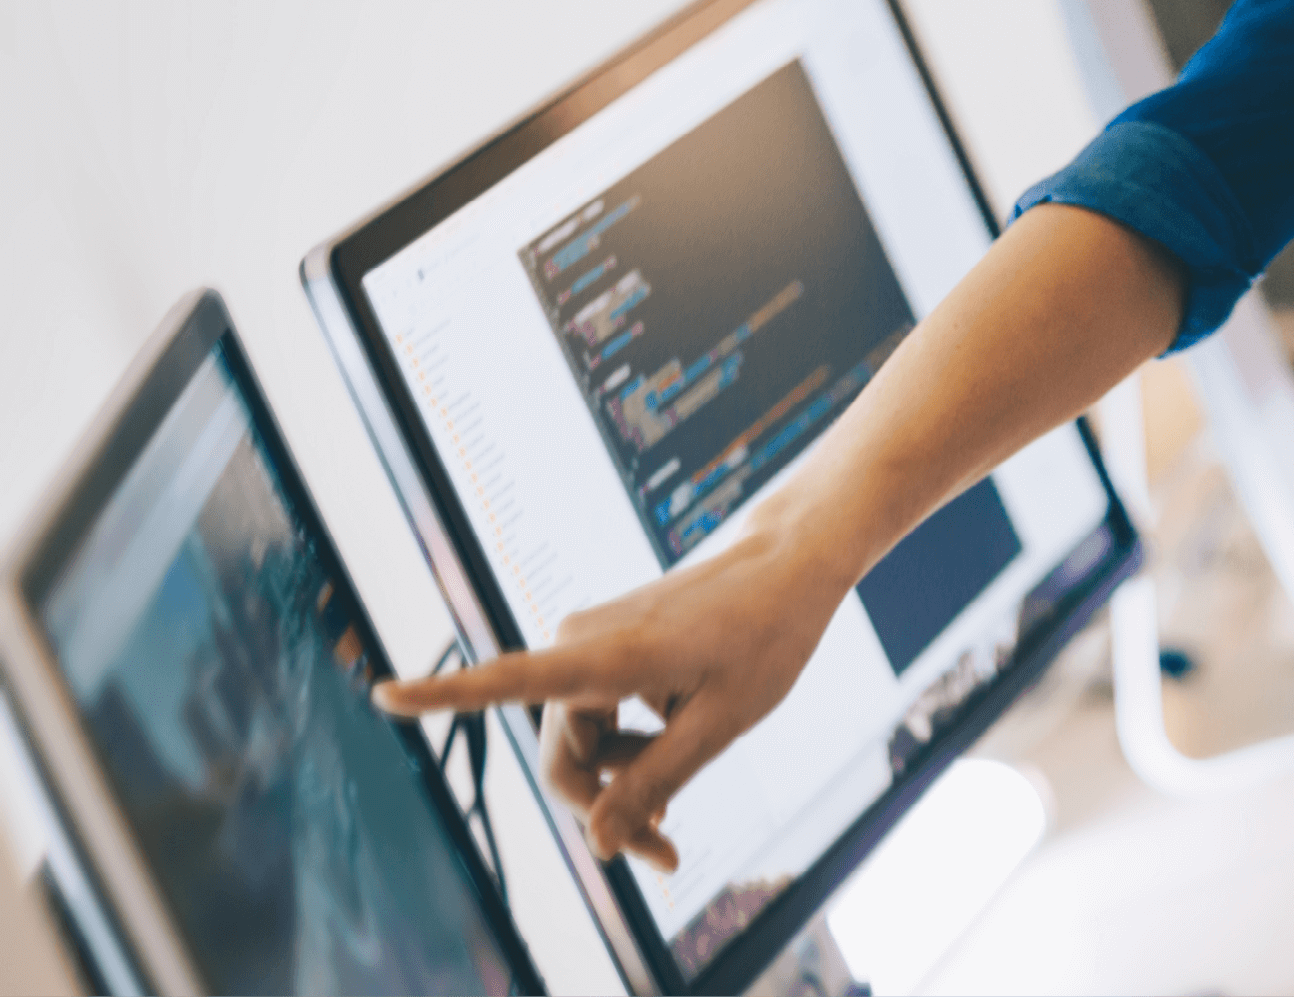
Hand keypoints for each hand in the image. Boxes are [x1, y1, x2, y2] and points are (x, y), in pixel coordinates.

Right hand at [373, 519, 848, 870]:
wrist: (788, 563)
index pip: (509, 679)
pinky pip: (599, 714)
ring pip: (583, 741)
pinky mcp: (607, 645)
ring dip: (623, 781)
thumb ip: (656, 782)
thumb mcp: (722, 723)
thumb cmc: (766, 635)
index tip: (382, 693)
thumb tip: (597, 846)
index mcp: (607, 655)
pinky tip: (677, 745)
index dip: (444, 693)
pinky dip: (631, 745)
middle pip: (562, 756)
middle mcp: (583, 643)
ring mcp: (592, 641)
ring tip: (679, 810)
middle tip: (666, 854)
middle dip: (604, 809)